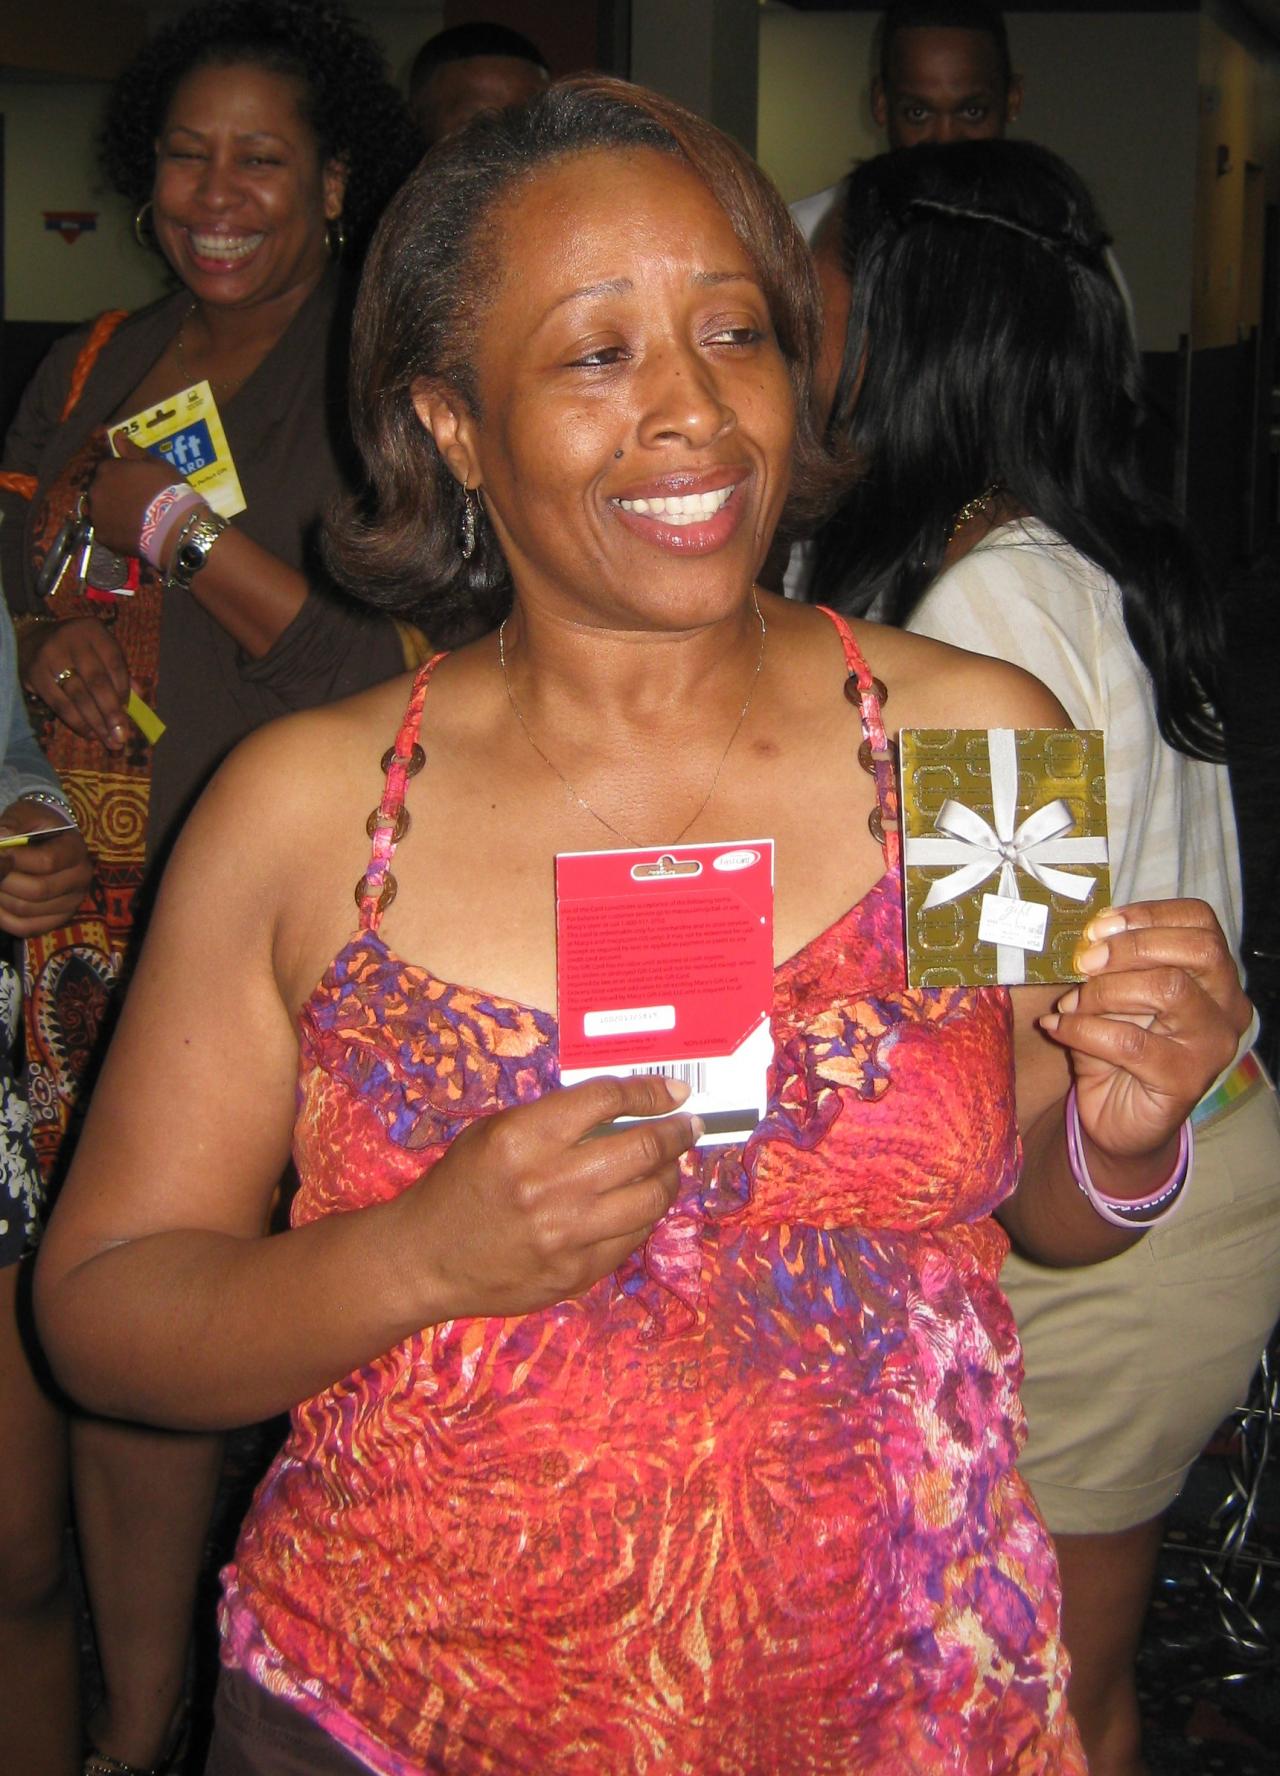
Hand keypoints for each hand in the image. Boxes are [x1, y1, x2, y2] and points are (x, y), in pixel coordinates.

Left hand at [0, 798, 90, 934]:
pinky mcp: (58, 919)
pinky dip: (3, 917)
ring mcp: (71, 902)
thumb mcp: (24, 814)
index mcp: (75, 850)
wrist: (51, 839)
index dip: (14, 860)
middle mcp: (80, 878)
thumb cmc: (35, 825)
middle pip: (37, 890)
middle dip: (5, 880)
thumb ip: (10, 824)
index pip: (46, 862)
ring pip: (26, 909)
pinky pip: (25, 927)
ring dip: (1, 896)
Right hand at [21, 618, 130, 751]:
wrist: (31, 639)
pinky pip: (59, 704)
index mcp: (93, 630)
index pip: (114, 663)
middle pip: (97, 681)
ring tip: (109, 740)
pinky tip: (89, 733)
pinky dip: (76, 721)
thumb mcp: (100, 650)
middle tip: (122, 736)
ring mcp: (50, 656)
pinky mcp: (34, 674)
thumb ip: (120, 670)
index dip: (124, 690)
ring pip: (78, 695)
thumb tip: (140, 697)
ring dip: (96, 722)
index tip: (129, 712)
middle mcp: (71, 640)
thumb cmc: (77, 649)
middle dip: (111, 712)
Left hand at [88, 437, 177, 558]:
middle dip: (114, 492)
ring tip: (133, 519)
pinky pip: (105, 530)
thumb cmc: (168, 490)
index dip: (123, 476)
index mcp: (107, 468)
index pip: (109, 468)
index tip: (137, 484)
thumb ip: (133, 451)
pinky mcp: (102, 536)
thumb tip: (117, 436)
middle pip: (101, 488)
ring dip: (112, 511)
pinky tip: (131, 533)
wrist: (173, 527)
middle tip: (136, 502)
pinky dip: (115, 530)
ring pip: (101, 510)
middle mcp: (95, 489)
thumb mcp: (156, 464)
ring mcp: (97, 514)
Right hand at [403, 1073, 700, 1321]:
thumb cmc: (460, 1185)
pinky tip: (643, 1202)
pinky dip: (646, 1214)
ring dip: (671, 1175)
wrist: (425, 1258)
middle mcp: (549, 1184)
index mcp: (523, 1138)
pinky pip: (633, 1238)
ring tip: (672, 1165)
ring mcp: (566, 1235)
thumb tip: (622, 1108)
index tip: (673, 1090)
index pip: (606, 1100)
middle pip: (641, 1148)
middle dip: (676, 1132)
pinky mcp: (575, 1274)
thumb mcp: (495, 1133)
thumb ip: (554, 1119)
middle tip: (689, 1125)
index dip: (649, 1091)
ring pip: (651, 1197)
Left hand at [1039, 899, 1249, 1162]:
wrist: (1119, 1117)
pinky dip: (1084, 1028)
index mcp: (1214, 974)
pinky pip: (1130, 1041)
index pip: (1200, 921)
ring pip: (1167, 989)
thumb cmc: (1117, 1047)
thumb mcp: (1113, 995)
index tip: (1100, 925)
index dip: (1149, 914)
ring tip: (1072, 1002)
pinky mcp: (1187, 1080)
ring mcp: (1213, 1044)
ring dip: (1105, 990)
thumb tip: (1085, 936)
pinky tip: (1059, 1026)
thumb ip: (1108, 964)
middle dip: (1132, 947)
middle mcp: (1227, 1006)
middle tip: (1084, 961)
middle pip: (1197, 949)